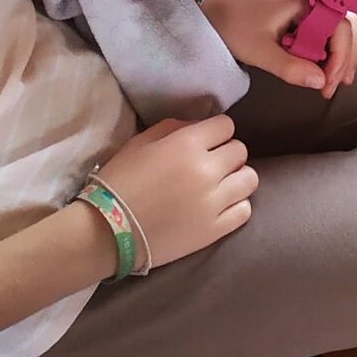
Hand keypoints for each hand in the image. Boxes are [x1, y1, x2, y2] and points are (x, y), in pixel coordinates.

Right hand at [93, 115, 257, 268]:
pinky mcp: (215, 230)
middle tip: (210, 164)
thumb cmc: (120, 180)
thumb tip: (199, 127)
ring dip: (236, 177)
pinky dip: (236, 205)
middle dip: (226, 153)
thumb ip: (175, 127)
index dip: (216, 132)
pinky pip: (244, 210)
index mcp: (188, 144)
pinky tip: (220, 206)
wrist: (108, 231)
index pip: (226, 126)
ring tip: (219, 185)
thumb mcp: (141, 141)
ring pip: (249, 179)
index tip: (206, 141)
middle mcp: (207, 170)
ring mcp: (214, 202)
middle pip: (240, 150)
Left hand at [202, 0, 356, 96]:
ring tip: (335, 81)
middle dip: (345, 56)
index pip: (340, 25)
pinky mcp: (302, 11)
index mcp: (305, 0)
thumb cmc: (234, 26)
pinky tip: (325, 69)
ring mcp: (308, 2)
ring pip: (338, 26)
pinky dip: (329, 49)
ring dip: (340, 53)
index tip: (328, 83)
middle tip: (337, 86)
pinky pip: (325, 28)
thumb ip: (290, 67)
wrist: (213, 10)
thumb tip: (321, 82)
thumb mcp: (260, 51)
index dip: (340, 56)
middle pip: (345, 24)